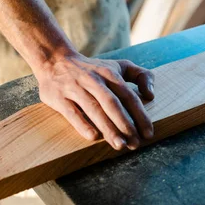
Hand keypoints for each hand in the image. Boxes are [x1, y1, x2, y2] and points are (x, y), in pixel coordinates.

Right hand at [35, 53, 154, 150]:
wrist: (53, 60)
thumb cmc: (93, 69)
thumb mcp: (118, 66)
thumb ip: (141, 76)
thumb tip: (151, 95)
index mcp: (110, 74)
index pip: (128, 96)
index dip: (140, 115)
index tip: (148, 133)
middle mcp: (93, 80)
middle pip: (112, 103)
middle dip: (125, 124)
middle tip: (135, 144)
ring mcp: (75, 88)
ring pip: (94, 109)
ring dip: (107, 128)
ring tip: (119, 145)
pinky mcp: (58, 97)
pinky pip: (72, 112)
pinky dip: (82, 124)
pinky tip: (93, 137)